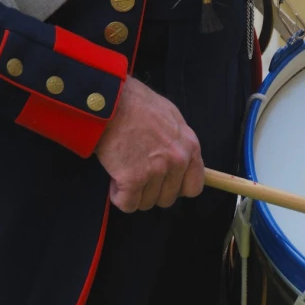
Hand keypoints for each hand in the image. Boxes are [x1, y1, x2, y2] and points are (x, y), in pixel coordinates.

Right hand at [95, 77, 203, 212]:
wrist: (111, 100)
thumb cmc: (136, 103)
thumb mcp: (171, 116)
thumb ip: (178, 141)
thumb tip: (180, 160)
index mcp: (190, 147)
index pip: (193, 187)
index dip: (176, 188)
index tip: (163, 182)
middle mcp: (178, 161)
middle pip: (168, 198)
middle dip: (151, 190)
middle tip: (137, 174)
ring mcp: (156, 171)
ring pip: (147, 202)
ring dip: (134, 192)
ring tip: (124, 170)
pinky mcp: (133, 179)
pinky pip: (128, 204)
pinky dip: (119, 197)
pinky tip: (115, 179)